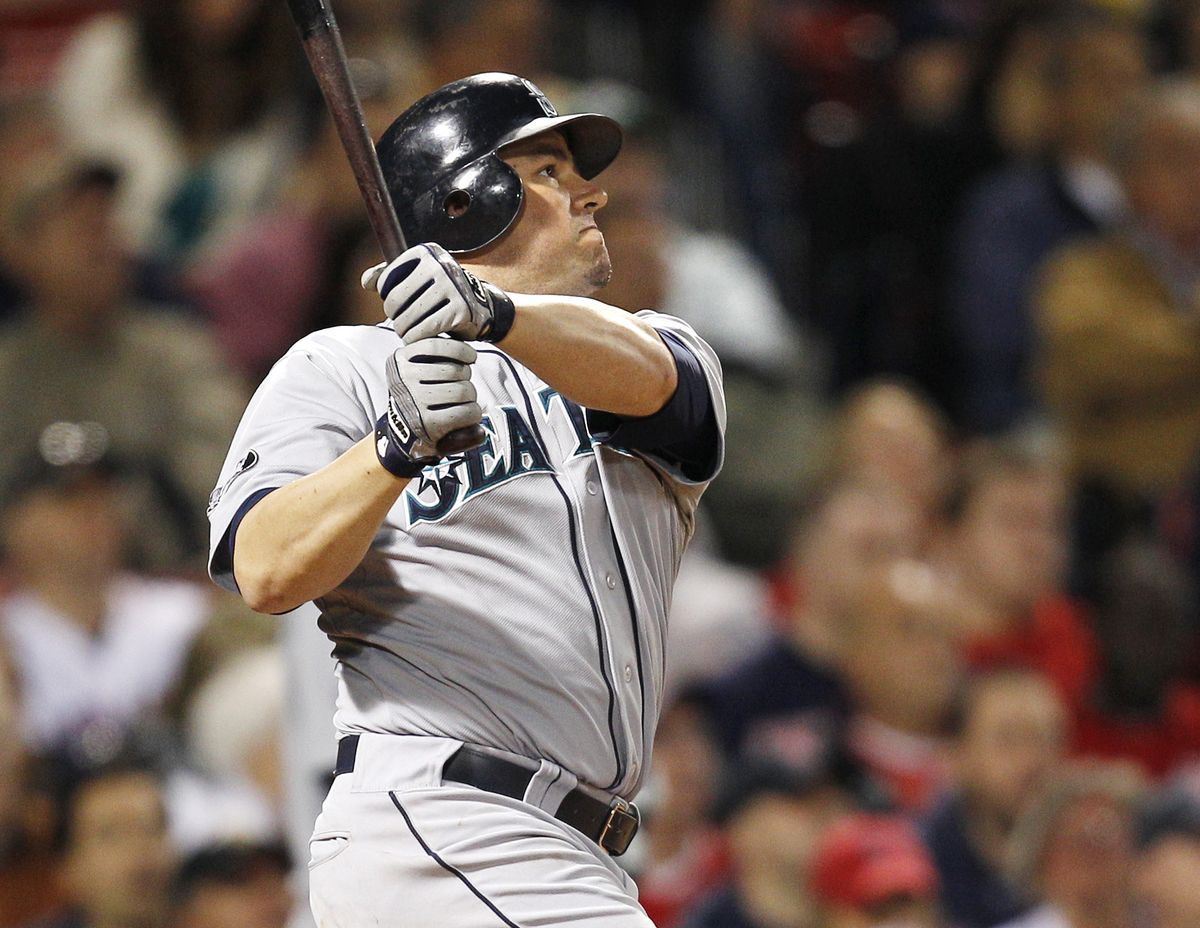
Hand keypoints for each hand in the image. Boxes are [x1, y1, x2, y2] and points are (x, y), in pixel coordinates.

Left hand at [361, 243, 514, 343]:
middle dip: (395, 318)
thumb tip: (366, 281)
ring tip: (410, 332)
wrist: (482, 307)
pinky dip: (417, 339)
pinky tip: (420, 339)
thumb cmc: (442, 292)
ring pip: (408, 319)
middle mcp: (440, 265)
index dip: (387, 298)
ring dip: (404, 332)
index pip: (387, 282)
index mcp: (426, 252)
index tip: (399, 305)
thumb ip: (388, 276)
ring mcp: (452, 287)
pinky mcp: (460, 310)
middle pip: (396, 302)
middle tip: (403, 323)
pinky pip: (424, 331)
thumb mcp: (417, 278)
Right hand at [374, 338, 483, 476]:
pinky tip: (468, 415)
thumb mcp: (415, 370)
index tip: (470, 357)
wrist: (403, 435)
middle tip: (461, 388)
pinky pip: (465, 412)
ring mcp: (415, 402)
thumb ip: (434, 355)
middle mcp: (404, 379)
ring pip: (463, 390)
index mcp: (399, 361)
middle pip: (454, 370)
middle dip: (466, 378)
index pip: (435, 345)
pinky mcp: (428, 424)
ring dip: (471, 397)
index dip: (460, 349)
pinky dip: (473, 414)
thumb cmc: (418, 397)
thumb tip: (469, 353)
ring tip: (463, 402)